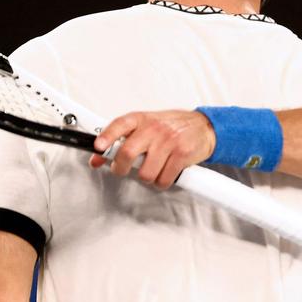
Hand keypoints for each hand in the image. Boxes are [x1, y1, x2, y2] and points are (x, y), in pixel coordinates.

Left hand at [88, 110, 216, 188]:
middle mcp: (154, 128)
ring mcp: (169, 141)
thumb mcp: (147, 126)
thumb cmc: (172, 127)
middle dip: (120, 168)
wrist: (204, 127)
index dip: (107, 136)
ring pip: (145, 173)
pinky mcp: (182, 155)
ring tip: (152, 169)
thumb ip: (123, 139)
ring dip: (146, 177)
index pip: (120, 125)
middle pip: (128, 152)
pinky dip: (161, 182)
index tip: (98, 148)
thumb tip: (97, 158)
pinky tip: (164, 174)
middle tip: (122, 170)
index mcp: (142, 119)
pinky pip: (163, 179)